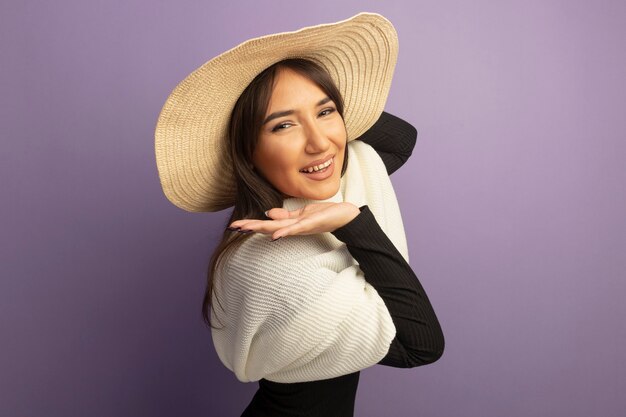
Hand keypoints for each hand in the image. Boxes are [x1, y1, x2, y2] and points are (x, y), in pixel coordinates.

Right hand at [228, 202, 359, 240]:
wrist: (345, 217)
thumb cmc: (325, 215)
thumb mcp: (303, 213)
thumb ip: (286, 215)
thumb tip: (268, 213)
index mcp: (290, 223)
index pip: (268, 223)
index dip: (251, 223)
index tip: (235, 225)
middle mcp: (293, 227)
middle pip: (268, 227)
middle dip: (251, 227)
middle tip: (233, 227)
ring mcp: (301, 226)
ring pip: (278, 228)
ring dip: (262, 229)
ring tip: (246, 229)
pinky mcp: (310, 224)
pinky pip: (295, 229)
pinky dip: (284, 232)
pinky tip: (274, 236)